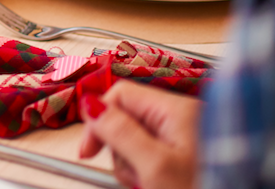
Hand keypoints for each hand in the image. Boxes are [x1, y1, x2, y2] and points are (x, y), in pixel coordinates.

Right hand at [78, 81, 200, 188]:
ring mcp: (185, 137)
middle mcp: (183, 117)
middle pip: (126, 118)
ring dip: (133, 166)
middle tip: (133, 175)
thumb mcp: (155, 166)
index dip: (99, 118)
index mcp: (178, 109)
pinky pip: (152, 155)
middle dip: (120, 150)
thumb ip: (120, 132)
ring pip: (136, 140)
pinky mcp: (186, 155)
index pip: (121, 94)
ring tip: (148, 184)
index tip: (89, 149)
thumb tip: (90, 103)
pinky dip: (147, 172)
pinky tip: (155, 184)